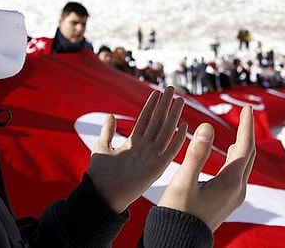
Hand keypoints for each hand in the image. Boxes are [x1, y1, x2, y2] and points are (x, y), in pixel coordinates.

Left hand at [88, 86, 187, 212]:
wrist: (101, 195)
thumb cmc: (99, 175)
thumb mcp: (101, 148)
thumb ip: (107, 132)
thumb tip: (110, 116)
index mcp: (133, 143)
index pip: (145, 120)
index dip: (151, 106)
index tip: (157, 92)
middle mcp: (145, 148)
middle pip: (158, 122)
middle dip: (165, 105)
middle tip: (171, 89)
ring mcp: (152, 157)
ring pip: (165, 132)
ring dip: (173, 116)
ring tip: (179, 100)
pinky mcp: (157, 168)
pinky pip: (171, 151)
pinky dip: (178, 139)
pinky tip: (185, 126)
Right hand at [157, 105, 255, 230]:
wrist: (176, 244)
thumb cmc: (177, 214)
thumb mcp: (184, 182)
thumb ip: (196, 154)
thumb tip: (208, 126)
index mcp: (230, 183)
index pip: (244, 147)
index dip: (246, 125)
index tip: (246, 107)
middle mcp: (237, 190)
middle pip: (248, 154)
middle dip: (247, 132)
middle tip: (245, 112)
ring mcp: (233, 198)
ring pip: (243, 165)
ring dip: (242, 145)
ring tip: (240, 128)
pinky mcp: (226, 202)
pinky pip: (237, 173)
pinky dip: (236, 157)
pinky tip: (230, 153)